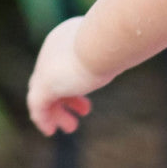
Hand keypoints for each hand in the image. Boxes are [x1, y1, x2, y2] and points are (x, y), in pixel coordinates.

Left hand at [26, 16, 107, 135]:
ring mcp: (45, 66)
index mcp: (67, 37)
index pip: (64, 62)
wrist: (107, 39)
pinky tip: (51, 131)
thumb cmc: (118, 40)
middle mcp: (52, 49)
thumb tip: (129, 54)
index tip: (91, 94)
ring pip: (43, 93)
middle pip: (52, 77)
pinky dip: (43, 119)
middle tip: (85, 111)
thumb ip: (114, 51)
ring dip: (57, 111)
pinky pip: (37, 106)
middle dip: (68, 96)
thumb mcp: (116, 46)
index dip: (77, 80)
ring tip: (71, 127)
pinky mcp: (45, 84)